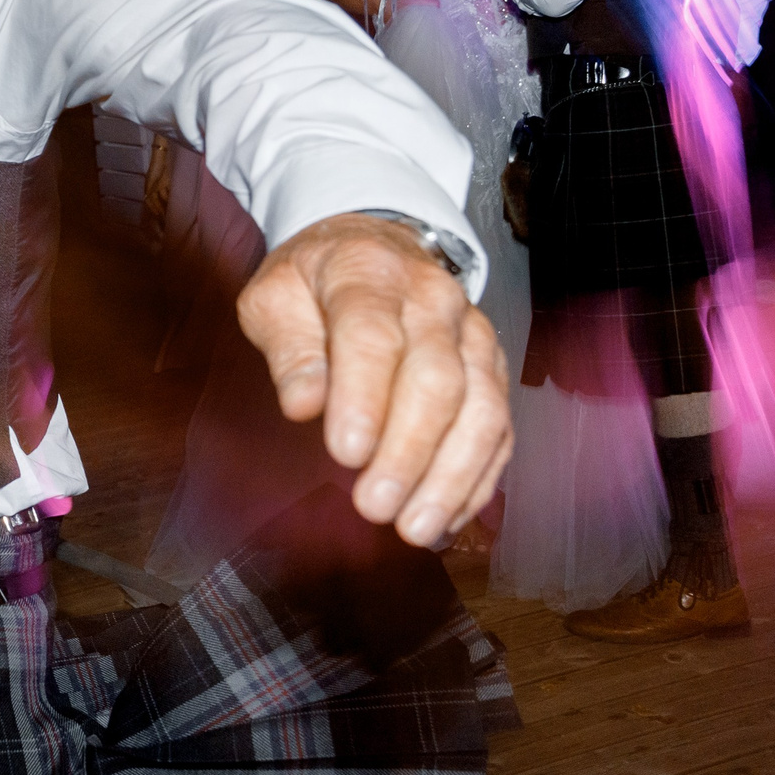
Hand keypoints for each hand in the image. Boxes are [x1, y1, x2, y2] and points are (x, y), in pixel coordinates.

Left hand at [236, 214, 510, 545]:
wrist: (376, 245)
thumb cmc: (315, 281)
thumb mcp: (274, 296)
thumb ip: (288, 347)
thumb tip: (302, 405)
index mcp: (369, 274)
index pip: (373, 335)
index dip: (364, 397)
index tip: (345, 453)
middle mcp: (433, 302)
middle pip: (437, 379)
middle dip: (409, 450)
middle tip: (376, 506)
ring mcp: (472, 335)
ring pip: (481, 407)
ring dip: (452, 475)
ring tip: (416, 529)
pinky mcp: (492, 368)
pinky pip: (499, 427)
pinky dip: (478, 478)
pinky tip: (447, 519)